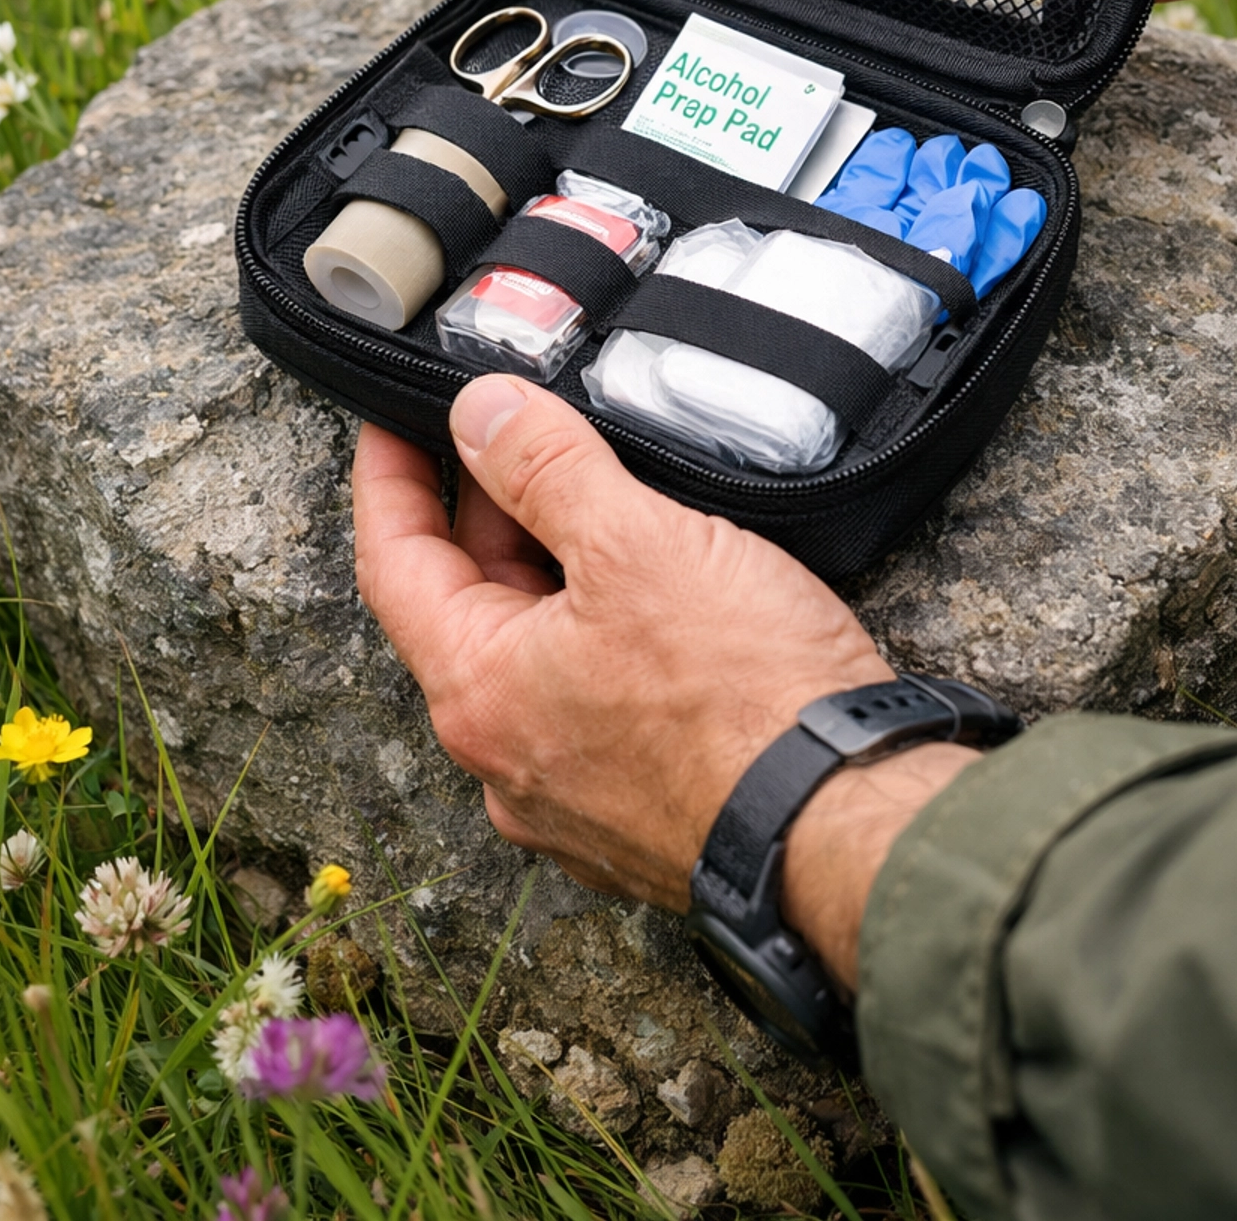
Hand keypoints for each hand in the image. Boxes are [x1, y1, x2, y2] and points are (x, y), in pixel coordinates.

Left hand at [351, 380, 967, 984]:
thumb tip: (481, 413)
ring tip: (594, 497)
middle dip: (486, 513)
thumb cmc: (743, 698)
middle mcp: (506, 759)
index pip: (394, 562)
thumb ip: (546, 468)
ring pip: (534, 655)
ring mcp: (571, 795)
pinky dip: (599, 633)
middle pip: (467, 607)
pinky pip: (591, 700)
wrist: (847, 824)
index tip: (392, 418)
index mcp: (479, 692)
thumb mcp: (634, 543)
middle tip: (517, 432)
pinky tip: (652, 593)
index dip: (389, 477)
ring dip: (549, 573)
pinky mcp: (638, 808)